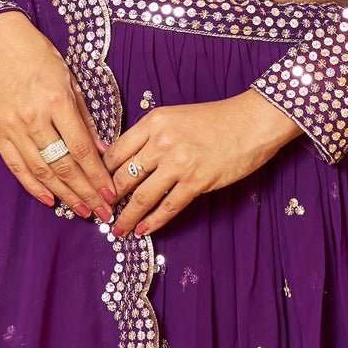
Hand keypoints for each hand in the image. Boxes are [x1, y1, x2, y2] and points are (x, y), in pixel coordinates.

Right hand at [0, 11, 116, 221]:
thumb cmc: (41, 59)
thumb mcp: (71, 82)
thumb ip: (85, 120)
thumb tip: (103, 152)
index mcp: (56, 101)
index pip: (81, 149)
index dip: (97, 176)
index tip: (110, 194)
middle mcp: (33, 118)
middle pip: (63, 165)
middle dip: (85, 193)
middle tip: (102, 212)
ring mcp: (12, 127)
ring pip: (41, 171)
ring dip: (63, 195)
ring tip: (81, 211)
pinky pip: (17, 167)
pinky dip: (33, 186)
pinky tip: (49, 200)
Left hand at [103, 89, 300, 238]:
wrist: (252, 122)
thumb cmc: (216, 119)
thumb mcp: (176, 116)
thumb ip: (151, 135)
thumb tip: (127, 160)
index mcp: (153, 122)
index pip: (115, 152)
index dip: (101, 174)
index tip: (95, 188)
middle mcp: (161, 142)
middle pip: (123, 176)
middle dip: (108, 199)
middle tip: (100, 213)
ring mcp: (179, 163)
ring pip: (141, 196)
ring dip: (126, 217)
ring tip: (117, 229)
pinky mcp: (197, 182)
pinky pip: (168, 207)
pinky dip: (153, 221)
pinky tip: (143, 230)